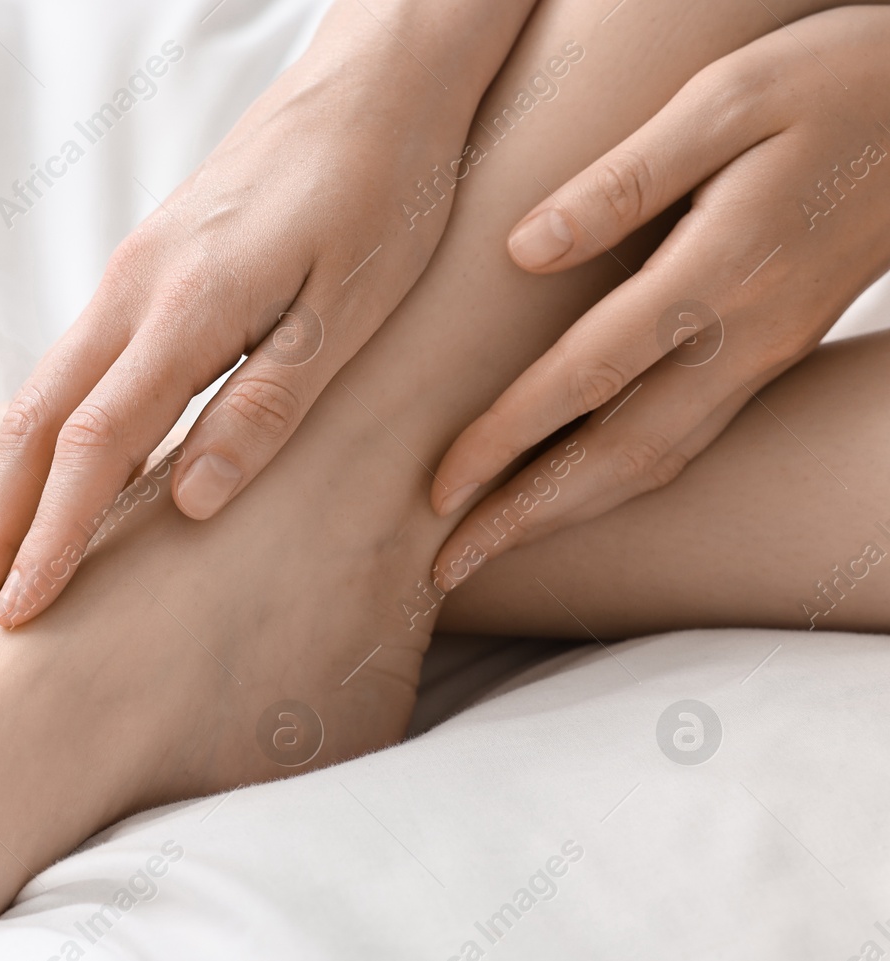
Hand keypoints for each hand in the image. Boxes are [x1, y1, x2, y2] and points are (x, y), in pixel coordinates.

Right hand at [0, 0, 537, 634]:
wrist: (374, 83)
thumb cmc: (383, 191)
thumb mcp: (351, 310)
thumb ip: (266, 406)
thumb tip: (186, 505)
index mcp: (183, 309)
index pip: (91, 449)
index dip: (50, 541)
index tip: (12, 618)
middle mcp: (130, 294)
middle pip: (28, 432)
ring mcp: (127, 281)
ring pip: (36, 402)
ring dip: (0, 495)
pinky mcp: (142, 276)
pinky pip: (68, 376)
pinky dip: (40, 450)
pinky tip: (42, 492)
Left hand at [431, 5, 889, 585]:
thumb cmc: (834, 79)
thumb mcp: (725, 100)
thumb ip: (623, 181)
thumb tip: (524, 250)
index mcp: (721, 271)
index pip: (588, 377)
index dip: (506, 439)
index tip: (439, 489)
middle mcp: (747, 336)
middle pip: (620, 455)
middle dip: (526, 518)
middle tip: (446, 570)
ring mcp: (768, 353)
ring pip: (658, 462)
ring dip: (569, 514)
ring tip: (494, 547)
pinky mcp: (777, 352)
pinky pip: (688, 441)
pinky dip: (621, 483)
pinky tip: (576, 494)